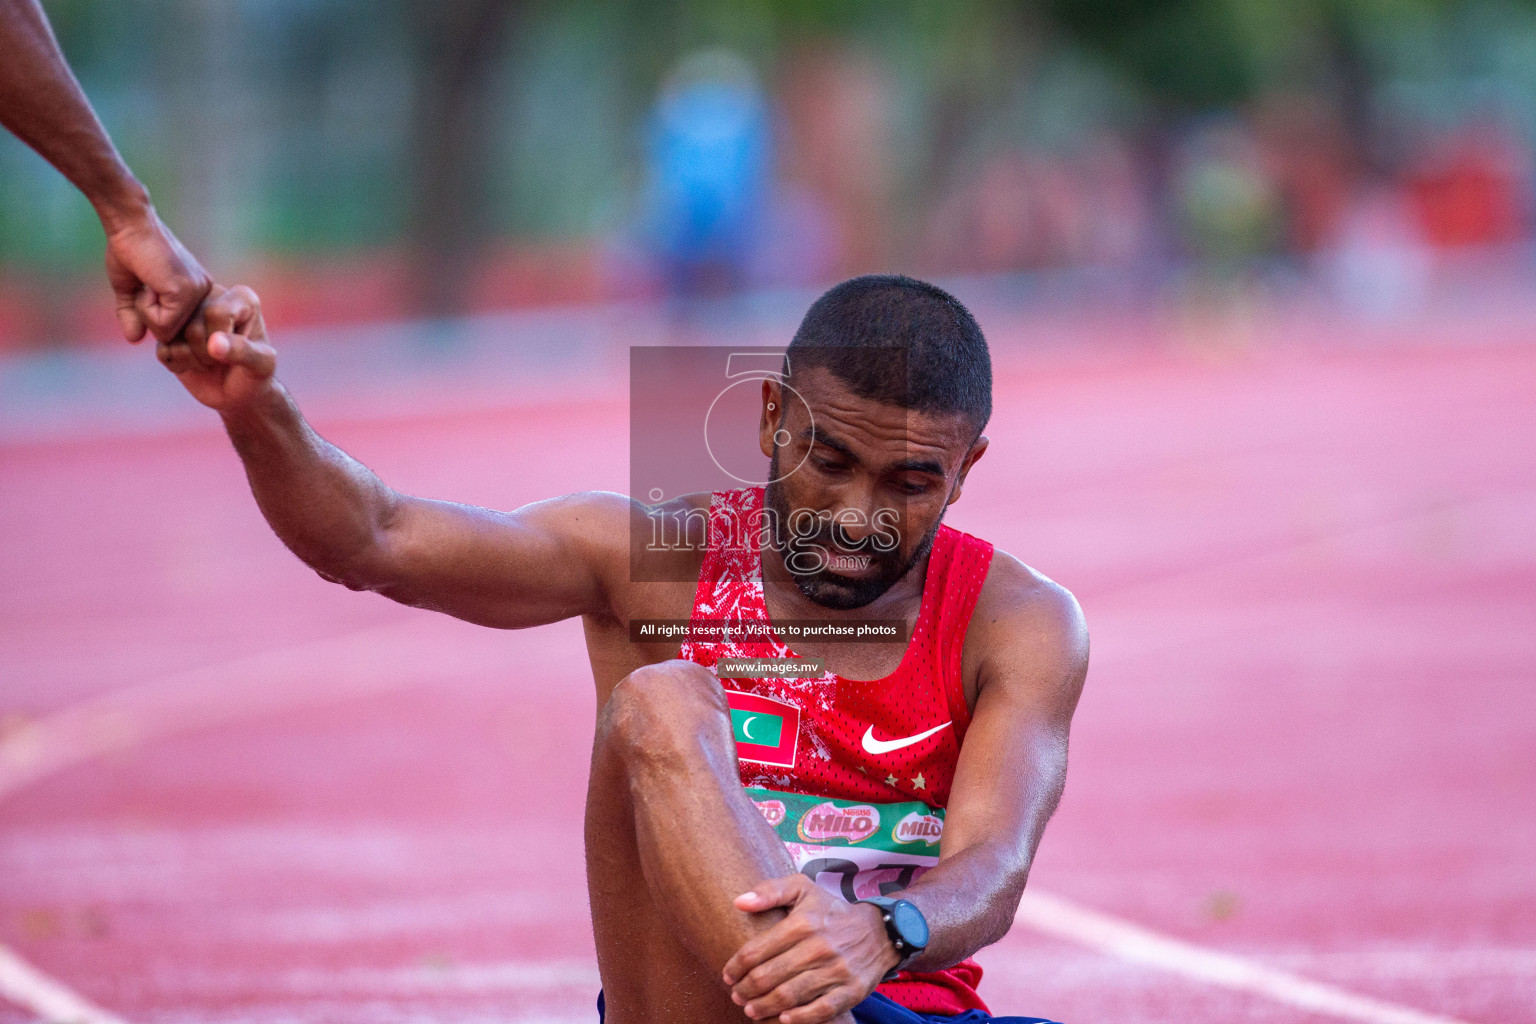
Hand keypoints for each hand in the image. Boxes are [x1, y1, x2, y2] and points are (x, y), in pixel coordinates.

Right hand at [103, 202, 210, 343]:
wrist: (130, 223)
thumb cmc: (128, 250)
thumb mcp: (130, 289)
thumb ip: (133, 315)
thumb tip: (134, 339)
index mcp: (196, 293)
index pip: (174, 329)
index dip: (150, 315)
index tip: (146, 286)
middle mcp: (204, 295)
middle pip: (171, 334)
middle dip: (147, 314)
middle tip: (145, 283)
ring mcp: (198, 294)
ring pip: (166, 332)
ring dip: (144, 310)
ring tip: (147, 281)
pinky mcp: (186, 294)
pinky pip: (162, 323)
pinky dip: (144, 307)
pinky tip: (148, 282)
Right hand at [157, 285, 276, 413]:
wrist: (238, 393)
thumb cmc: (255, 376)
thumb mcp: (261, 366)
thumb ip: (243, 351)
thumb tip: (214, 343)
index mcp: (241, 297)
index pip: (216, 313)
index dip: (222, 341)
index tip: (237, 353)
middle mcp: (212, 296)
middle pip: (192, 326)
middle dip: (206, 354)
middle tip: (222, 361)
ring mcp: (187, 312)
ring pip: (172, 336)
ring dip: (192, 360)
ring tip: (210, 362)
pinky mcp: (169, 331)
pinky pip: (162, 350)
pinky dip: (178, 364)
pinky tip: (194, 364)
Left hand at [723, 875, 898, 1023]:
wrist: (880, 931)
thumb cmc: (831, 911)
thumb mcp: (803, 889)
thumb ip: (770, 891)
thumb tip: (739, 902)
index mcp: (802, 922)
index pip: (757, 949)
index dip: (737, 966)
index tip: (728, 974)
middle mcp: (818, 946)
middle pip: (769, 975)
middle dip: (746, 989)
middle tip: (736, 995)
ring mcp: (836, 970)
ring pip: (789, 995)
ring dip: (764, 1006)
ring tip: (750, 1009)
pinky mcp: (851, 991)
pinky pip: (820, 1010)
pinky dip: (799, 1018)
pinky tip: (782, 1019)